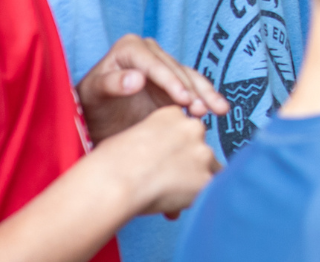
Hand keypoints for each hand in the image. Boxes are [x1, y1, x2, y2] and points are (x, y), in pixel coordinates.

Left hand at [77, 33, 226, 142]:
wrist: (92, 121)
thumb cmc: (88, 105)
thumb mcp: (93, 94)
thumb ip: (112, 84)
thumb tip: (137, 78)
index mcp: (129, 48)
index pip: (155, 64)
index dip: (171, 82)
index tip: (183, 99)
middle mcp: (150, 52)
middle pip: (176, 70)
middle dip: (192, 90)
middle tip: (201, 110)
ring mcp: (163, 66)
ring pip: (190, 78)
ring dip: (205, 94)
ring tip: (218, 111)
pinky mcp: (173, 82)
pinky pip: (194, 88)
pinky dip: (207, 98)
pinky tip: (219, 110)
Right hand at [88, 104, 219, 217]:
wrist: (113, 183)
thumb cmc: (110, 164)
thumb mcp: (128, 138)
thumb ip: (150, 141)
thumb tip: (152, 157)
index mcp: (172, 115)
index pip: (183, 130)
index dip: (175, 148)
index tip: (164, 161)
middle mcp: (193, 129)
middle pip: (198, 147)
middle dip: (187, 164)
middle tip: (166, 180)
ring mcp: (203, 153)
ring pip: (208, 168)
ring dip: (193, 181)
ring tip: (168, 194)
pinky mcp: (206, 178)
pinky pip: (210, 190)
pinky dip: (196, 198)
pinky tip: (176, 204)